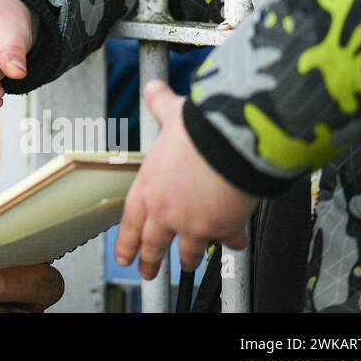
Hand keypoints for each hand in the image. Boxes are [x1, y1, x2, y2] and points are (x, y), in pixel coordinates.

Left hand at [116, 80, 258, 277]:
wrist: (231, 147)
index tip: (124, 255)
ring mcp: (194, 224)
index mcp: (148, 187)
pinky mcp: (222, 229)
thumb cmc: (199, 131)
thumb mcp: (174, 114)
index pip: (130, 221)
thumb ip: (162, 103)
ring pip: (189, 252)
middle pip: (153, 245)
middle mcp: (167, 210)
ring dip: (190, 259)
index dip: (126, 241)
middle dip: (150, 262)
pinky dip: (233, 242)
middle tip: (147, 273)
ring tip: (189, 264)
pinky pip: (228, 242)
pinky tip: (236, 241)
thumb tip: (155, 88)